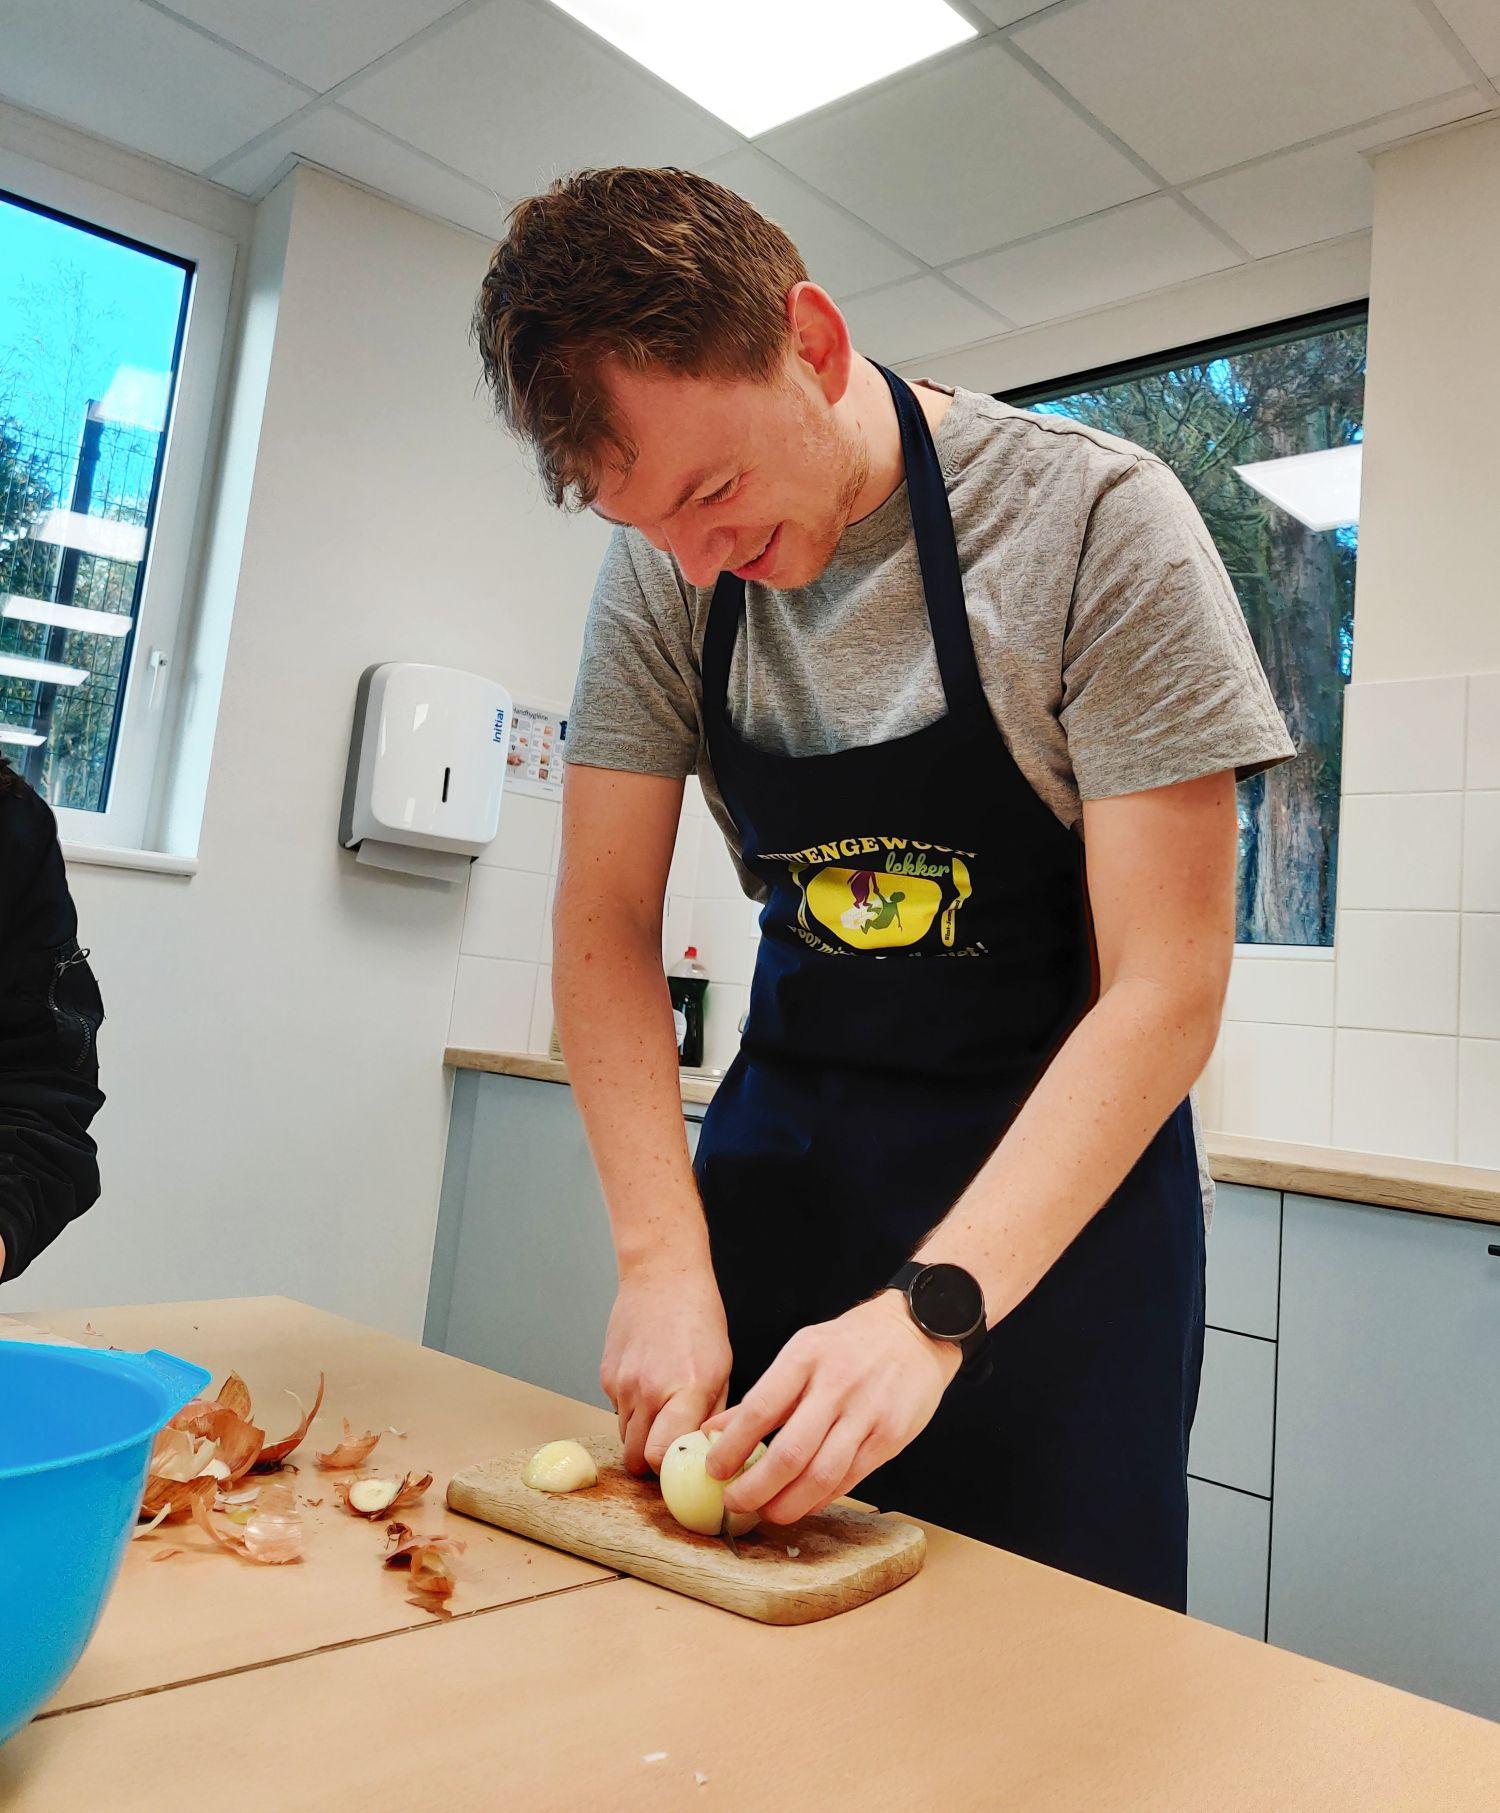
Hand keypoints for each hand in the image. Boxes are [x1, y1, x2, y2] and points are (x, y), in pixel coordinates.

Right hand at [601, 1255, 731, 1476]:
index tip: (681, 1466)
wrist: (661, 1276)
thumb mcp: (722, 1367)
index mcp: (685, 1391)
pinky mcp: (605, 1376)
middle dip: (650, 1461)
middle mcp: (648, 1391)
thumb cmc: (698, 1317)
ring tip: (661, 1410)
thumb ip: (713, 1413)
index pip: (661, 1456)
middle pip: (635, 1457)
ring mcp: (622, 1384)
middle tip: (669, 1450)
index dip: (669, 1469)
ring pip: (623, 1436)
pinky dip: (630, 1408)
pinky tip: (647, 1383)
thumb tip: (708, 1451)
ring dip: (640, 1434)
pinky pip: (617, 1409)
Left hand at [703, 1291, 961, 1525]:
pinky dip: (821, 1498)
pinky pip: (849, 1479)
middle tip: (735, 1502)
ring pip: (821, 1475)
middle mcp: (836, 1385)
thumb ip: (763, 1395)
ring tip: (767, 1512)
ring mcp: (866, 1413)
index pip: (760, 1410)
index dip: (732, 1448)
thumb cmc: (850, 1344)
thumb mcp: (803, 1351)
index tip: (714, 1470)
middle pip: (789, 1453)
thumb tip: (714, 1432)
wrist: (916, 1332)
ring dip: (788, 1504)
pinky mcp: (890, 1437)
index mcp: (805, 1356)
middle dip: (755, 1488)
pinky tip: (803, 1503)